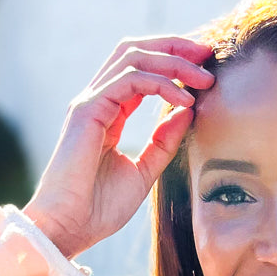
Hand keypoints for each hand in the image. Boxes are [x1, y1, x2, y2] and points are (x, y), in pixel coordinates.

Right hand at [23, 35, 215, 259]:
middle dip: (174, 47)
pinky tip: (184, 99)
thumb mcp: (143, 172)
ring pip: (133, 57)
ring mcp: (90, 102)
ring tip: (204, 78)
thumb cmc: (98, 209)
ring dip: (173, 61)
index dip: (173, 62)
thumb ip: (163, 142)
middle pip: (135, 51)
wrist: (68, 228)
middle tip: (208, 54)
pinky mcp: (87, 110)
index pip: (140, 70)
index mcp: (108, 112)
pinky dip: (161, 84)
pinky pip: (130, 80)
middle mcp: (96, 100)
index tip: (205, 70)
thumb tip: (188, 111)